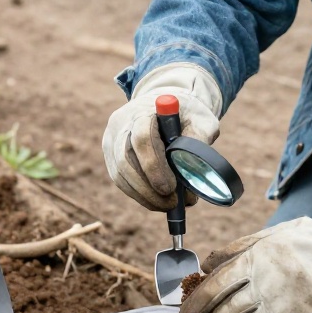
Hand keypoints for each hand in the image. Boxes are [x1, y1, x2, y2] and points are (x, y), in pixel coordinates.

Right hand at [102, 64, 221, 211]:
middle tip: (171, 203)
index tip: (171, 187)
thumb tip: (195, 170)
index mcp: (143, 111)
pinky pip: (120, 180)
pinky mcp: (110, 155)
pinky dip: (138, 194)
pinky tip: (156, 201)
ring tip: (167, 205)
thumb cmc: (185, 114)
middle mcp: (121, 125)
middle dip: (148, 188)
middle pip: (125, 160)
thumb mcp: (201, 119)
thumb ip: (200, 138)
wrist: (165, 106)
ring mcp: (112, 141)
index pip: (142, 138)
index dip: (154, 165)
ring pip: (120, 174)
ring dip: (144, 195)